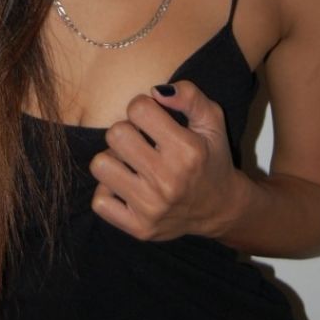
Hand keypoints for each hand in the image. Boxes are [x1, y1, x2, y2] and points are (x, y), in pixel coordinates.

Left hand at [88, 80, 243, 241]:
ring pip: (100, 165)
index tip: (152, 119)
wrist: (220, 208)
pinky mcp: (139, 228)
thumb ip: (189, 95)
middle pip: (115, 134)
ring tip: (131, 162)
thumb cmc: (211, 157)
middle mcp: (168, 180)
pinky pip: (100, 201)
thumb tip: (155, 91)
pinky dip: (108, 191)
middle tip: (141, 141)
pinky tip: (126, 186)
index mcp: (187, 150)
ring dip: (113, 159)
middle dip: (126, 131)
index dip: (142, 107)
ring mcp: (152, 207)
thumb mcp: (212, 120)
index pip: (138, 109)